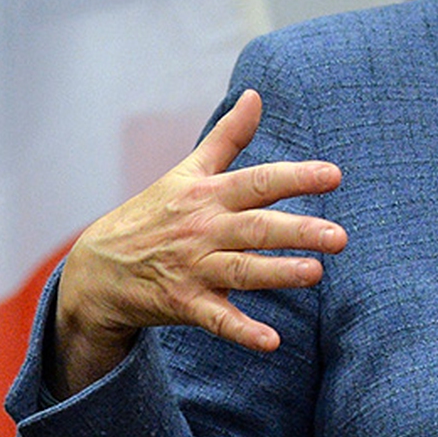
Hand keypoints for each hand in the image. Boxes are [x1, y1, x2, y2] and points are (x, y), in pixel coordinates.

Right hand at [51, 89, 344, 395]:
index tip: (335, 175)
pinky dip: (242, 331)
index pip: (258, 182)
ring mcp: (193, 267)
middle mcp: (203, 229)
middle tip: (340, 237)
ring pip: (241, 271)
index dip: (296, 177)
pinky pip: (216, 319)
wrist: (96, 268)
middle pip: (256, 228)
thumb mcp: (188, 171)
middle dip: (298, 232)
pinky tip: (271, 342)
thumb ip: (228, 136)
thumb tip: (257, 94)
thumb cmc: (154, 213)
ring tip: (316, 274)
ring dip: (277, 273)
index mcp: (208, 194)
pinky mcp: (183, 304)